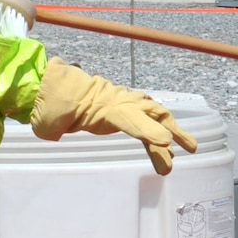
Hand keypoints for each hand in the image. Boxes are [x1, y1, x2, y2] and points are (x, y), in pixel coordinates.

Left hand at [30, 58, 196, 174]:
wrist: (49, 89)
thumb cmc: (48, 107)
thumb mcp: (47, 119)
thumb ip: (51, 125)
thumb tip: (54, 130)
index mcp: (98, 106)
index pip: (129, 117)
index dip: (147, 129)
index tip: (164, 143)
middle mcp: (116, 101)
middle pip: (150, 113)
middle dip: (172, 130)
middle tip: (190, 148)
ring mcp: (120, 102)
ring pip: (152, 114)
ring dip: (171, 130)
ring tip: (190, 148)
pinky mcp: (119, 107)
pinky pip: (143, 117)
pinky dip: (157, 128)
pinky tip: (166, 140)